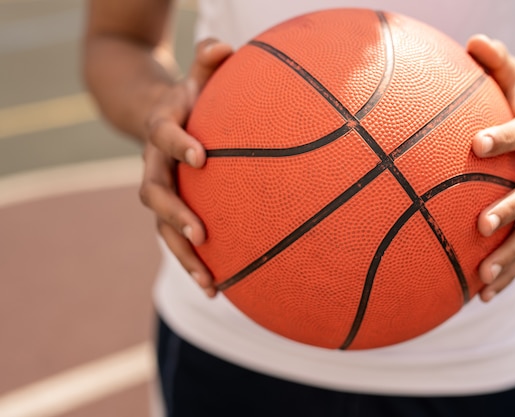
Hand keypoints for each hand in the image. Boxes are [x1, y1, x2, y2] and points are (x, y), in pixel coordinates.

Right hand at [139, 39, 231, 296]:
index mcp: (161, 130)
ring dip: (184, 256)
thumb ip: (208, 61)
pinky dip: (195, 263)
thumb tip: (225, 47)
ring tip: (210, 283)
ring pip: (162, 227)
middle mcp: (154, 165)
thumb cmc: (190, 98)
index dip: (178, 144)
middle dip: (174, 214)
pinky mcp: (171, 212)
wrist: (158, 118)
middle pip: (154, 193)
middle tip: (199, 233)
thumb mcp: (197, 76)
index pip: (164, 136)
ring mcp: (161, 192)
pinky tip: (220, 287)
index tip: (201, 156)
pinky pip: (178, 240)